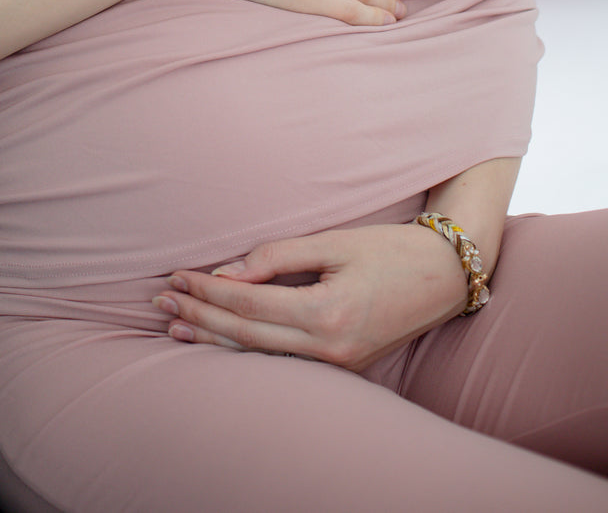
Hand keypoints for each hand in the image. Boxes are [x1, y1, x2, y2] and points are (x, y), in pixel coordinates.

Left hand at [152, 223, 467, 370]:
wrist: (445, 276)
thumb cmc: (391, 249)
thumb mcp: (335, 242)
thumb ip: (278, 257)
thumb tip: (228, 272)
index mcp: (327, 315)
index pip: (249, 306)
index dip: (208, 292)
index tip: (177, 278)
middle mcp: (329, 349)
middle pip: (247, 337)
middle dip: (201, 318)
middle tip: (162, 303)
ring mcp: (337, 364)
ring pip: (261, 357)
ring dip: (215, 342)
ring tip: (176, 329)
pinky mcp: (342, 366)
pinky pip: (283, 361)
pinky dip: (246, 350)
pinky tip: (221, 343)